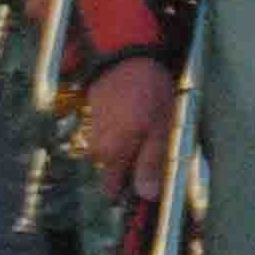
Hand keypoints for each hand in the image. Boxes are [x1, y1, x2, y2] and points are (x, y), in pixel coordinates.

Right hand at [87, 57, 177, 205]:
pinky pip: (106, 135)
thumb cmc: (150, 96)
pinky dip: (120, 135)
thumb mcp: (161, 132)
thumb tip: (146, 196)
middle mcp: (97, 146)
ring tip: (147, 134)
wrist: (128, 58)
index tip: (148, 191)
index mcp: (113, 154)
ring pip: (109, 153)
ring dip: (127, 151)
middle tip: (155, 154)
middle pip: (111, 171)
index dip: (131, 193)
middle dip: (131, 169)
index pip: (113, 189)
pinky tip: (134, 121)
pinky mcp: (93, 114)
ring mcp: (93, 129)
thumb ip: (152, 164)